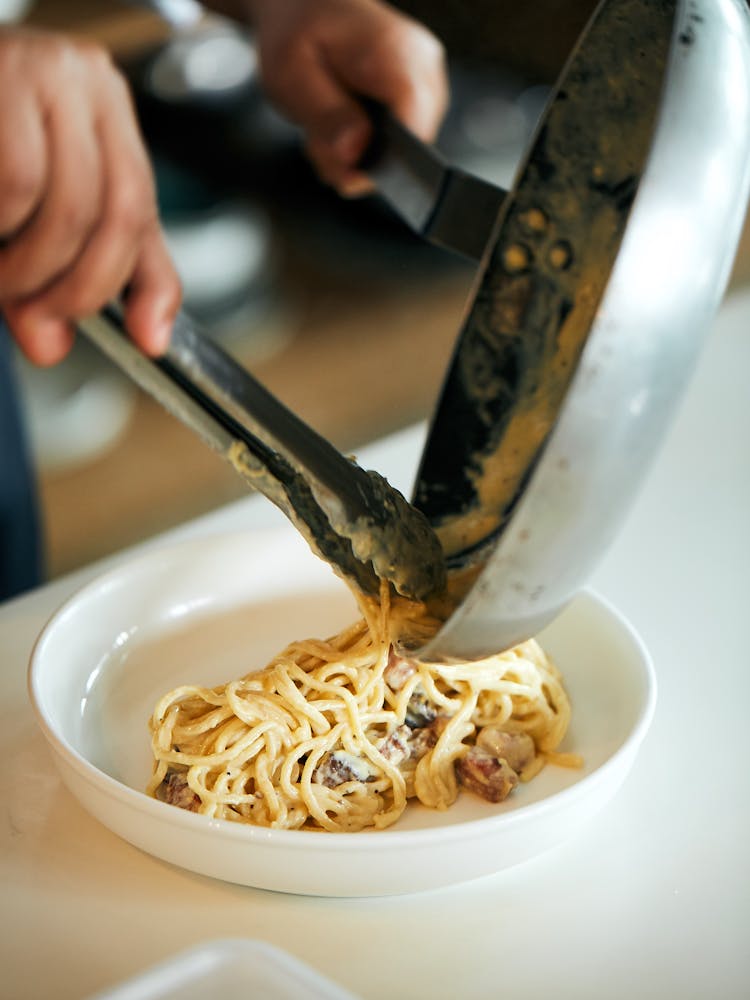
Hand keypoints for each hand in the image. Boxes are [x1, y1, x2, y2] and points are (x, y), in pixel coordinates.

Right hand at [0, 28, 179, 365]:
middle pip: (113, 213)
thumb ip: (85, 267)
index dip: (127, 282)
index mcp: (106, 104)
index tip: (134, 338)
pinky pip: (15, 186)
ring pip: (63, 209)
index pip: (140, 208)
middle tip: (35, 319)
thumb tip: (101, 343)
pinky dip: (0, 231)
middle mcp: (80, 77)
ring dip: (27, 271)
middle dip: (76, 288)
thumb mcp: (47, 200)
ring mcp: (34, 68)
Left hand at [244, 0, 447, 194]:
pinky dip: (368, 142)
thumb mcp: (291, 76)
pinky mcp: (421, 91)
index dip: (376, 163)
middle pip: (409, 147)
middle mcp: (423, 65)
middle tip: (319, 141)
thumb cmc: (296, 32)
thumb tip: (355, 154)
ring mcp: (427, 78)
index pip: (412, 134)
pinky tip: (344, 123)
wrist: (305, 4)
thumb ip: (326, 117)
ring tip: (327, 126)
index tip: (339, 168)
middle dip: (360, 160)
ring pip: (405, 149)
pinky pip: (402, 137)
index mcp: (395, 54)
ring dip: (360, 153)